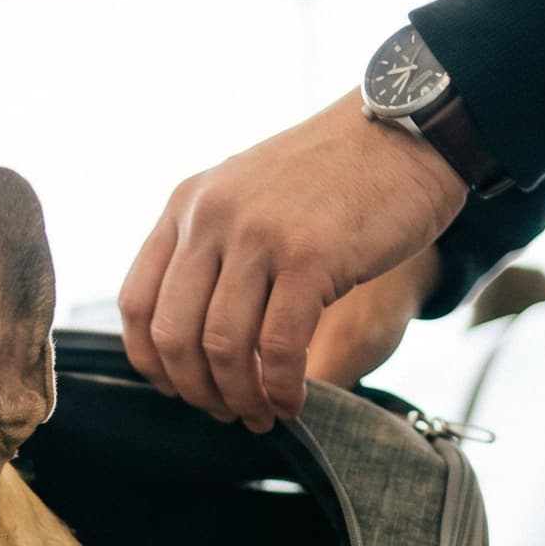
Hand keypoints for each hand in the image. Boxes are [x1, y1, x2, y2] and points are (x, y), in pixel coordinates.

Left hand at [120, 91, 466, 429]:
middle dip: (196, 392)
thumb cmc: (334, 175)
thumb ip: (212, 247)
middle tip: (226, 413)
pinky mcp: (311, 256)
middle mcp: (211, 217)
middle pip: (173, 336)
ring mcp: (259, 235)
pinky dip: (281, 387)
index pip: (137, 303)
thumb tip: (190, 334)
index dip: (152, 363)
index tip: (178, 390)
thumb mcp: (248, 194)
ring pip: (223, 348)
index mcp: (186, 206)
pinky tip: (293, 400)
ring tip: (262, 414)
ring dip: (240, 398)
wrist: (407, 130)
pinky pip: (278, 346)